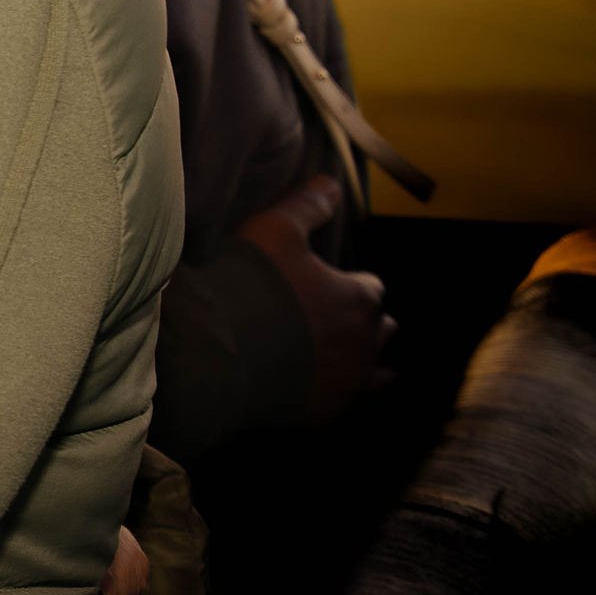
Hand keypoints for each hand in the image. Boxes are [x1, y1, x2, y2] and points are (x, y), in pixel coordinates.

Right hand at [237, 173, 395, 420]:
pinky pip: (343, 403)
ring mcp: (347, 383)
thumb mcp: (273, 228)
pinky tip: (311, 384)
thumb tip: (332, 181)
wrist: (216, 352)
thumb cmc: (248, 285)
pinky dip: (333, 392)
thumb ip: (308, 205)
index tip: (318, 282)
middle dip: (360, 322)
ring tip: (330, 354)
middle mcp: (365, 344)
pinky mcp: (325, 412)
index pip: (370, 287)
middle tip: (321, 315)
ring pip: (374, 373)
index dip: (346, 282)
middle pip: (379, 330)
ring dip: (359, 361)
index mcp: (360, 298)